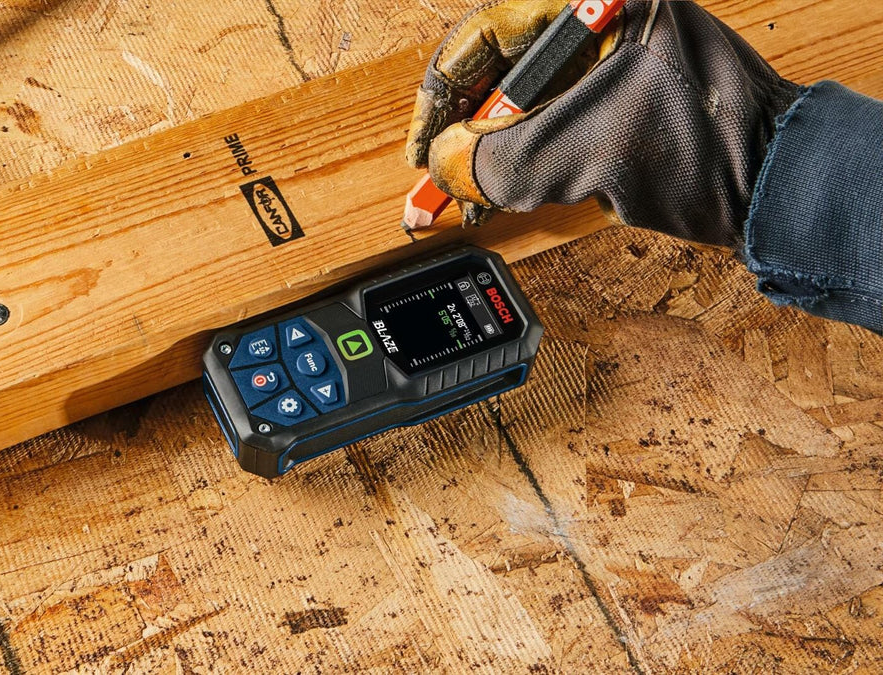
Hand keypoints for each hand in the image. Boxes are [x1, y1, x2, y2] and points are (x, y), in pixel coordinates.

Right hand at [405, 0, 799, 246]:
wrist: (777, 187)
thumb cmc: (707, 148)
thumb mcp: (578, 153)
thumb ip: (493, 160)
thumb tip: (443, 167)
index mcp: (596, 3)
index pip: (488, 34)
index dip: (442, 95)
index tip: (423, 144)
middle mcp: (602, 21)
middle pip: (501, 71)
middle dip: (463, 132)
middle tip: (436, 177)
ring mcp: (614, 58)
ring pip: (525, 104)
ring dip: (491, 155)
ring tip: (466, 199)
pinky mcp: (622, 98)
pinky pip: (555, 123)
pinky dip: (525, 162)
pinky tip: (502, 195)